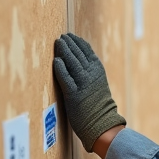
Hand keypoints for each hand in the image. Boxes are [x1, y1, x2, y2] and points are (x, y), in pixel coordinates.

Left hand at [52, 33, 127, 151]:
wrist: (101, 122)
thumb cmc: (97, 103)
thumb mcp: (97, 81)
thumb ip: (90, 70)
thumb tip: (78, 58)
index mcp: (98, 69)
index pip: (87, 50)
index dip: (77, 41)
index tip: (69, 36)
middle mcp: (91, 74)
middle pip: (78, 53)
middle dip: (69, 43)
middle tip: (61, 37)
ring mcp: (83, 84)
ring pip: (72, 62)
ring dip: (64, 51)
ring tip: (58, 43)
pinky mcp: (74, 95)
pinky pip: (66, 78)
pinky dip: (61, 68)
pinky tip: (56, 61)